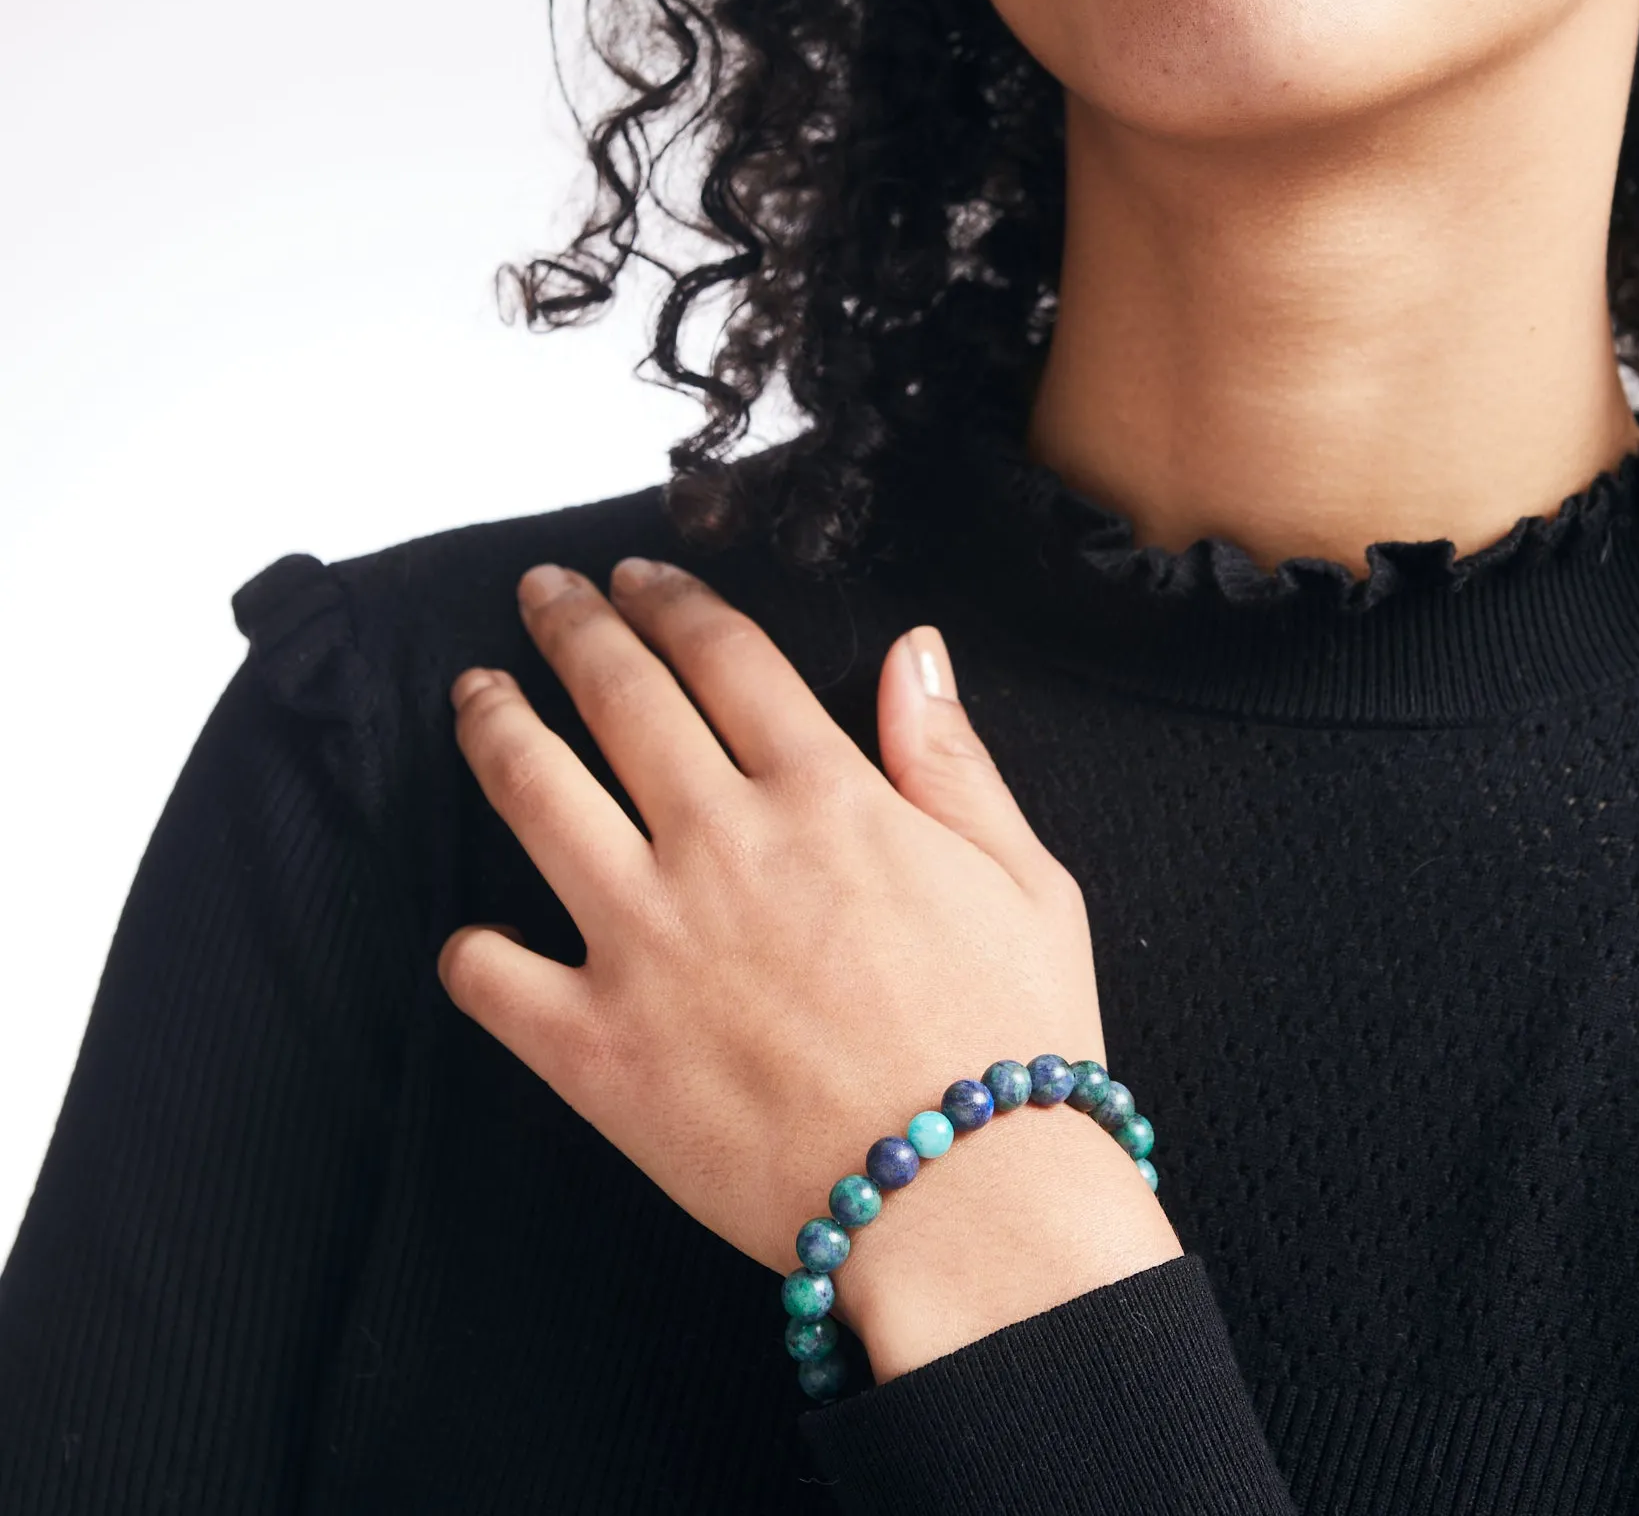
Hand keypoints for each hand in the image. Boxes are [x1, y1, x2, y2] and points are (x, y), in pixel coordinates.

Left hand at [437, 557, 1148, 1315]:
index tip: (637, 577)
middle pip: (616, 694)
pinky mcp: (597, 1048)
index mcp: (825, 797)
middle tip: (540, 594)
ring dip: (493, 726)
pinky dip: (473, 951)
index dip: (668, 599)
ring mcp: (646, 941)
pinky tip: (477, 940)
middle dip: (568, 624)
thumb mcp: (1023, 876)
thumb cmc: (1010, 1041)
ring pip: (534, 792)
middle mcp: (723, 845)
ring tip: (474, 694)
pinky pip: (493, 976)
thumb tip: (914, 651)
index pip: (721, 654)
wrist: (969, 1203)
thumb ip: (950, 756)